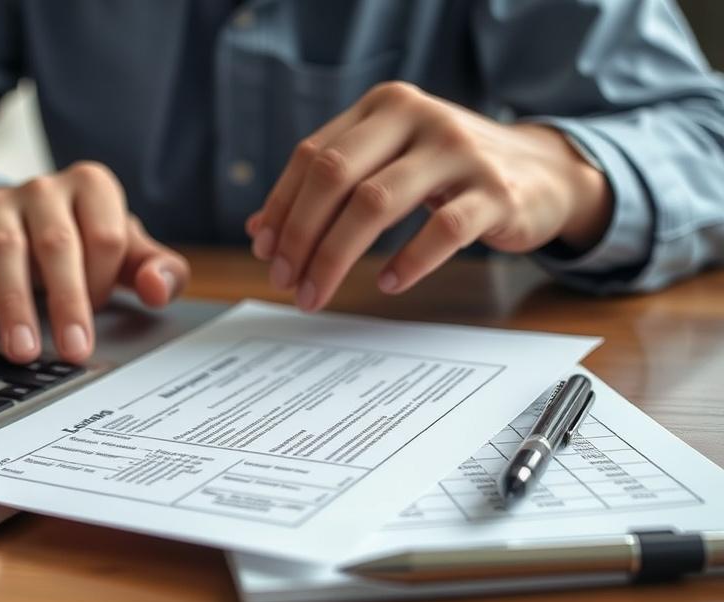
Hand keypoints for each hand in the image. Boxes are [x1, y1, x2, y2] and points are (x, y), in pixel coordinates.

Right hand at [0, 162, 189, 362]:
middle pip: (59, 245)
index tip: (94, 314)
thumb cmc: (73, 241)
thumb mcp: (119, 252)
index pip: (107, 237)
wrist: (5, 218)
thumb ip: (153, 269)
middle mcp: (43, 188)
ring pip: (4, 250)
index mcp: (92, 188)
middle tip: (74, 351)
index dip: (104, 282)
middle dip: (68, 302)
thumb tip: (159, 289)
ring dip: (13, 304)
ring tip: (22, 351)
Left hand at [247, 82, 610, 309]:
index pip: (312, 155)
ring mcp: (459, 152)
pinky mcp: (495, 192)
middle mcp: (418, 117)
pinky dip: (406, 263)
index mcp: (384, 106)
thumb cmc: (450, 172)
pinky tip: (386, 284)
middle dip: (300, 235)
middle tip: (285, 281)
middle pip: (334, 176)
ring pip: (375, 203)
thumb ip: (331, 187)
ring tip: (316, 292)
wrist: (542, 171)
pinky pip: (441, 231)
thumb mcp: (389, 163)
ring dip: (334, 257)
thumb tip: (261, 230)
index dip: (282, 207)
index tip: (266, 251)